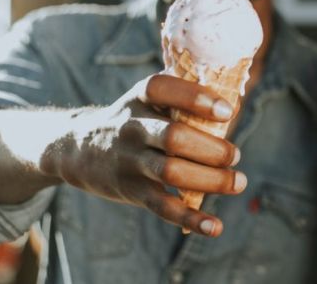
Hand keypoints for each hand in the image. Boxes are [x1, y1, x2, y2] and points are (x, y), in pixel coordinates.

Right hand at [47, 74, 244, 235]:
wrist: (78, 148)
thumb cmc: (133, 119)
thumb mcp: (147, 99)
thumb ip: (182, 100)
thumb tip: (234, 111)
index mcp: (140, 97)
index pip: (164, 89)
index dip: (197, 99)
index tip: (227, 112)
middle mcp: (133, 127)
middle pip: (174, 137)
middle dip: (212, 149)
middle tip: (235, 155)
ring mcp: (131, 161)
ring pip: (172, 172)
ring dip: (211, 180)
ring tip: (238, 182)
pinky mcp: (132, 190)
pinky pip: (163, 207)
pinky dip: (190, 219)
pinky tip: (214, 226)